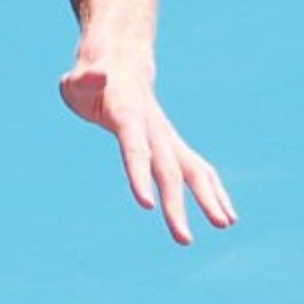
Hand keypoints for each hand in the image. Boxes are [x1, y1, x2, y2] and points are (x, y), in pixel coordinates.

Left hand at [58, 53, 236, 244]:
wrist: (121, 63)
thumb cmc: (90, 81)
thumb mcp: (77, 80)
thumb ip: (86, 80)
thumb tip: (98, 75)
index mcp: (129, 117)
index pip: (136, 148)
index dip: (139, 175)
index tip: (148, 205)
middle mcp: (155, 130)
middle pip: (169, 169)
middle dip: (177, 206)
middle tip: (184, 240)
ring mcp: (168, 137)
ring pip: (193, 170)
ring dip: (209, 199)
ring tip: (224, 225)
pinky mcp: (174, 145)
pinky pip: (198, 170)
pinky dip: (214, 192)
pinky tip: (226, 216)